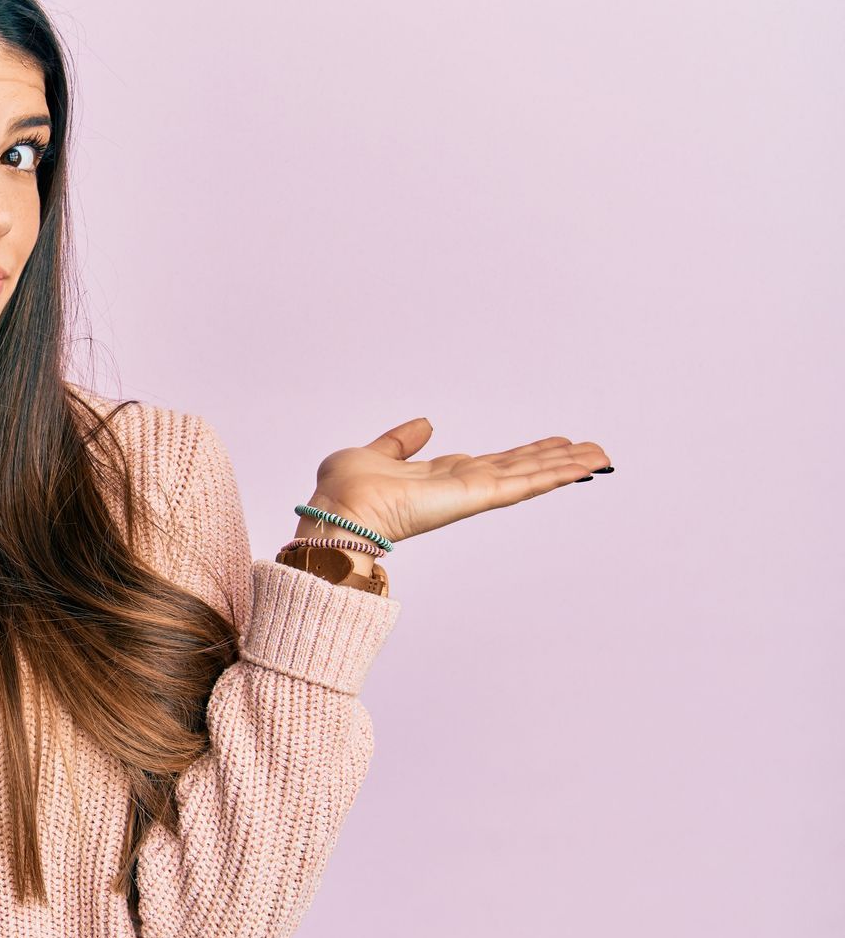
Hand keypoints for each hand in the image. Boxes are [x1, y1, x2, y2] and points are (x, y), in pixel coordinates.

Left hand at [299, 418, 612, 545]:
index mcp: (438, 477)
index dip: (520, 455)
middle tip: (589, 450)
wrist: (337, 513)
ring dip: (566, 466)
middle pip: (518, 469)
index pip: (490, 464)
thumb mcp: (373, 453)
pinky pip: (524, 484)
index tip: (549, 446)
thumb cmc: (343, 492)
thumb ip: (400, 441)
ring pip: (529, 477)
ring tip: (600, 456)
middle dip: (553, 459)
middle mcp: (460, 486)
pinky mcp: (476, 497)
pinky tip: (584, 466)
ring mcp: (471, 493)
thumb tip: (426, 423)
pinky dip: (556, 474)